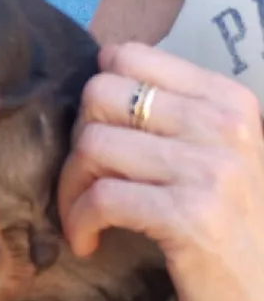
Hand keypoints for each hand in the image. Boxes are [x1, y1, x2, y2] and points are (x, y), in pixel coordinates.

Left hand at [58, 42, 263, 300]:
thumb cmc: (230, 240)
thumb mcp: (211, 164)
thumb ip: (166, 121)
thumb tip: (97, 74)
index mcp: (229, 101)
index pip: (128, 56)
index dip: (93, 100)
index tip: (95, 143)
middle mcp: (226, 124)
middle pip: (100, 95)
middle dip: (75, 142)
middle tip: (84, 185)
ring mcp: (212, 169)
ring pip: (93, 144)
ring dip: (71, 188)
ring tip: (84, 220)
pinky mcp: (191, 216)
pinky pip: (101, 197)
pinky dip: (80, 221)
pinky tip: (88, 244)